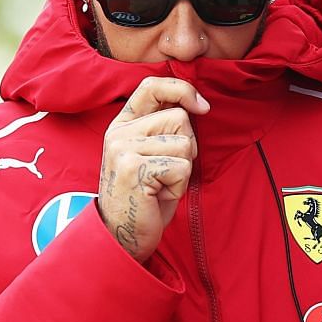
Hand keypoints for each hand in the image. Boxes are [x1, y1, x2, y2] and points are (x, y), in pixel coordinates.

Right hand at [96, 77, 205, 261]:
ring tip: (161, 185)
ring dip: (183, 170)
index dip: (181, 89)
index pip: (151, 86)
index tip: (202, 106)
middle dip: (187, 147)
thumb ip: (163, 128)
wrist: (122, 235)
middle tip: (167, 172)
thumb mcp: (151, 155)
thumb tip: (199, 105)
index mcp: (122, 124)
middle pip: (179, 118)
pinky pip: (181, 167)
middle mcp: (119, 132)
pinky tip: (160, 196)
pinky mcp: (134, 168)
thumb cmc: (145, 197)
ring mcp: (124, 149)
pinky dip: (179, 186)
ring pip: (184, 144)